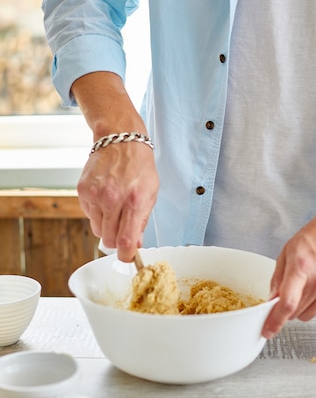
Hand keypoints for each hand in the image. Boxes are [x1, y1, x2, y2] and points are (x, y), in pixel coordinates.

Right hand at [77, 140, 158, 261]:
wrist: (120, 140)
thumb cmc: (139, 167)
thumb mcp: (151, 193)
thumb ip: (142, 221)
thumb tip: (135, 245)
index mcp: (134, 201)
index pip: (125, 241)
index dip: (126, 255)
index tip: (127, 257)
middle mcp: (113, 199)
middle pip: (109, 240)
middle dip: (117, 240)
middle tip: (123, 230)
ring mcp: (95, 195)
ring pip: (98, 230)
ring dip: (106, 226)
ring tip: (114, 208)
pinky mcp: (83, 191)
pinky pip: (89, 216)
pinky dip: (97, 213)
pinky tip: (105, 198)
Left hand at [262, 214, 315, 338]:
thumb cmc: (315, 238)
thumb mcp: (287, 252)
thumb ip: (278, 278)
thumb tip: (272, 300)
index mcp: (301, 268)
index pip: (287, 304)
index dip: (275, 321)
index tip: (267, 331)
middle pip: (296, 312)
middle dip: (286, 309)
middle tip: (287, 294)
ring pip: (308, 316)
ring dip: (301, 308)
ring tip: (304, 287)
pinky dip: (315, 305)